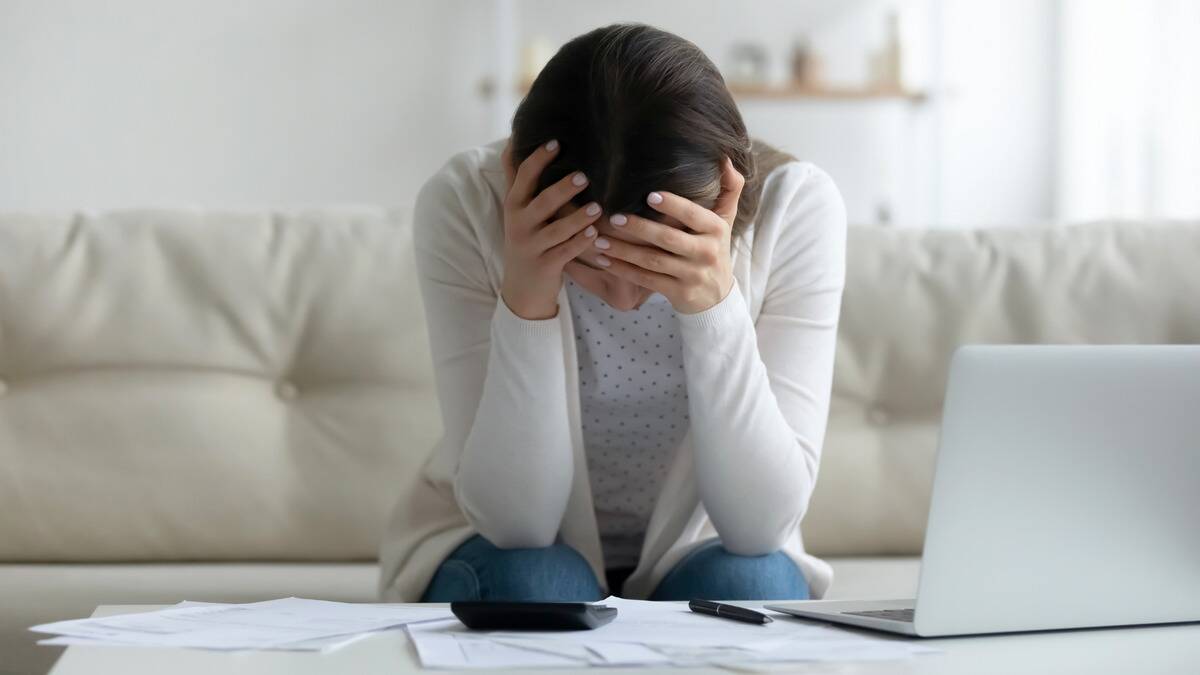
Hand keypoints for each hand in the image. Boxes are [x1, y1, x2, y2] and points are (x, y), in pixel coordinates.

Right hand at [499, 139, 602, 319]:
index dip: (538, 159)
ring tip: (597, 207)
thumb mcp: (518, 210)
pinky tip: (594, 234)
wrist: (521, 288)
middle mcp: (519, 224)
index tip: (557, 142)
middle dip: (562, 189)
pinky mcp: (545, 266)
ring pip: (556, 229)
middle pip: (541, 202)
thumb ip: (518, 179)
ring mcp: (532, 246)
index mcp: (514, 205)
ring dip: (577, 218)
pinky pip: (565, 252)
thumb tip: (513, 140)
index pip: (523, 176)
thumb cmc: (527, 239)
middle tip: (584, 176)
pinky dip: (579, 243)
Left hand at [580, 156, 743, 313]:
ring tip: (600, 239)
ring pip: (652, 261)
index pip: (694, 215)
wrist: (717, 296)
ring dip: (624, 250)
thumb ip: (730, 188)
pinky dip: (623, 271)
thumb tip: (725, 158)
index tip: (649, 195)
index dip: (673, 205)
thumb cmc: (715, 248)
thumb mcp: (726, 219)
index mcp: (716, 229)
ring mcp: (692, 275)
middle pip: (668, 239)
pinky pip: (646, 280)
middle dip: (639, 228)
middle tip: (614, 217)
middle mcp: (706, 252)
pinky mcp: (678, 293)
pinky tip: (604, 260)